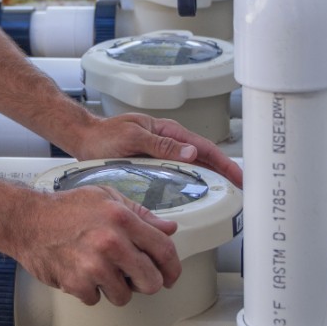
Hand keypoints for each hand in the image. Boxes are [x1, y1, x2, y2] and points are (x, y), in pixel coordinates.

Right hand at [11, 186, 181, 306]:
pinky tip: (79, 271)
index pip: (164, 250)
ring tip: (98, 269)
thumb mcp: (105, 197)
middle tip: (132, 275)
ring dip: (114, 288)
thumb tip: (169, 228)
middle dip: (144, 282)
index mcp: (122, 218)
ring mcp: (95, 265)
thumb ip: (139, 213)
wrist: (25, 220)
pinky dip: (89, 290)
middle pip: (152, 282)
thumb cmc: (64, 208)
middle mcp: (112, 242)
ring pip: (125, 296)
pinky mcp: (77, 283)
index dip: (172, 268)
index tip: (170, 275)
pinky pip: (97, 300)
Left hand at [72, 113, 242, 189]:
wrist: (84, 139)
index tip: (240, 176)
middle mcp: (168, 140)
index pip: (203, 147)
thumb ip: (161, 145)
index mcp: (166, 130)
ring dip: (212, 178)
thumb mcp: (132, 138)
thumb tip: (191, 152)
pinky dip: (195, 181)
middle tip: (243, 190)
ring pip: (195, 166)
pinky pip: (181, 172)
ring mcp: (162, 151)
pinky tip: (200, 193)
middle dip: (225, 172)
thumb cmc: (103, 135)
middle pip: (204, 157)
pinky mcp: (155, 162)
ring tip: (229, 194)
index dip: (224, 163)